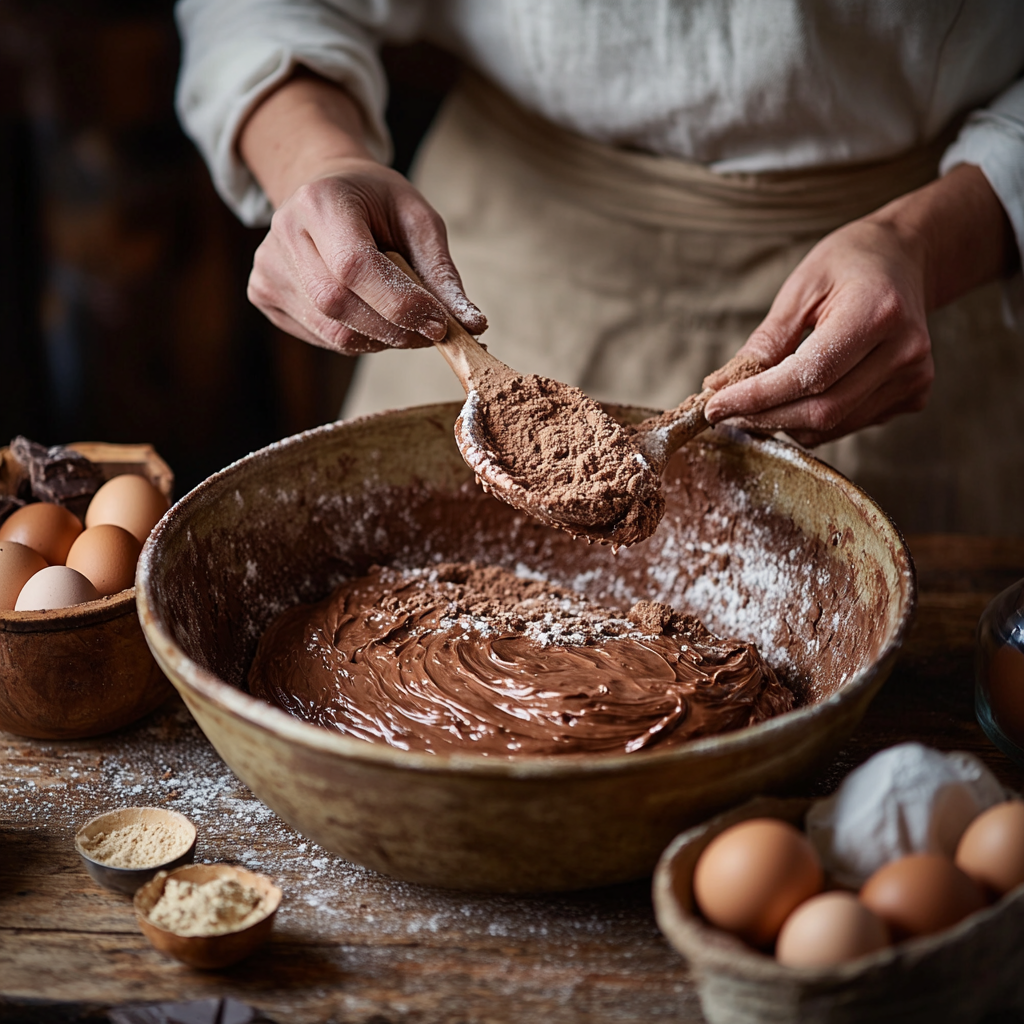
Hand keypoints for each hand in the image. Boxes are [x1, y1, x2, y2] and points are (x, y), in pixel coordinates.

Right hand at [240, 71, 485, 355]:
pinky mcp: (264, 294)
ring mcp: (267, 268)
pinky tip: (371, 315)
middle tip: (432, 332)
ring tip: (405, 323)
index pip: (356, 267)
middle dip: (396, 330)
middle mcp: (283, 234)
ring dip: (381, 340)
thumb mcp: (418, 220)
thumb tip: (474, 326)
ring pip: (333, 332)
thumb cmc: (377, 202)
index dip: (401, 304)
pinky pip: (321, 337)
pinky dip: (358, 338)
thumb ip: (443, 273)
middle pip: (341, 307)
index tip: (441, 323)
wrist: (322, 187)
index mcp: (320, 202)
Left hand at [704, 165, 1014, 446]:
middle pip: (821, 410)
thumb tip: (720, 386)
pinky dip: (813, 420)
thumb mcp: (800, 288)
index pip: (808, 375)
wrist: (904, 258)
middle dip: (764, 417)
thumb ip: (765, 341)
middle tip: (726, 411)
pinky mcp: (913, 394)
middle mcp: (904, 351)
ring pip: (832, 425)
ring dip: (785, 422)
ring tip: (758, 403)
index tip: (714, 406)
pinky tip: (799, 395)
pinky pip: (849, 423)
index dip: (756, 398)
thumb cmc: (848, 265)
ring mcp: (914, 377)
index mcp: (876, 313)